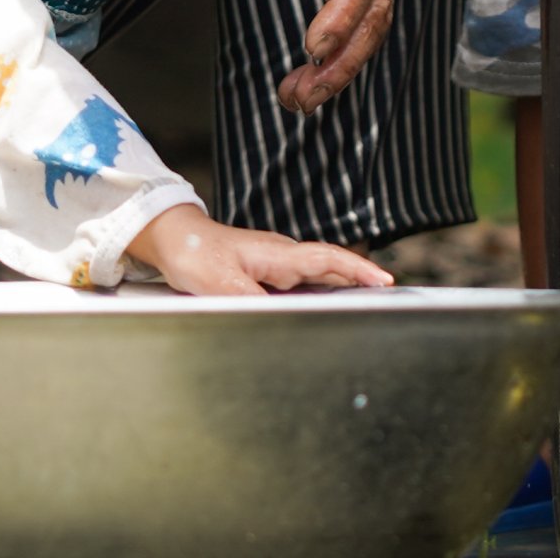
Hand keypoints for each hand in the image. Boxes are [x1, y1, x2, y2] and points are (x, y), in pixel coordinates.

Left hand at [125, 204, 393, 294]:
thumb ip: (254, 303)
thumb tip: (281, 320)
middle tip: (387, 298)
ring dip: (340, 290)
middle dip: (360, 281)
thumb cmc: (196, 253)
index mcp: (280, 254)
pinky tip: (318, 312)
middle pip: (331, 269)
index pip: (330, 260)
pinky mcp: (263, 274)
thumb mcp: (223, 285)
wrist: (172, 240)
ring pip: (316, 278)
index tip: (386, 281)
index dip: (360, 270)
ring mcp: (274, 265)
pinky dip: (316, 296)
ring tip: (363, 308)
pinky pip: (298, 285)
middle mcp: (283, 258)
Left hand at [237, 0, 395, 110]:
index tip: (312, 48)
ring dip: (339, 62)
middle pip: (376, 6)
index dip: (343, 13)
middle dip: (344, 58)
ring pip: (368, 17)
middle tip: (299, 99)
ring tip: (295, 100)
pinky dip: (334, 45)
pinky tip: (307, 76)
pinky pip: (351, 10)